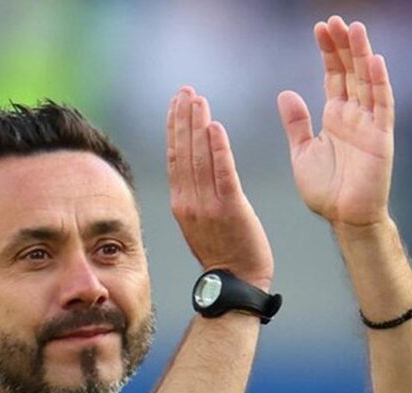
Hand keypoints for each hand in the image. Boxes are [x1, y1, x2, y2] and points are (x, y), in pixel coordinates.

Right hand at [167, 87, 273, 289]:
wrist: (236, 281)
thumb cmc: (224, 251)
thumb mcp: (199, 221)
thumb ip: (195, 195)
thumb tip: (194, 170)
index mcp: (181, 203)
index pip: (175, 157)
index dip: (174, 128)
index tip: (176, 103)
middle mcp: (189, 201)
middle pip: (183, 152)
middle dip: (183, 118)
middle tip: (186, 91)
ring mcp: (208, 206)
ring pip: (199, 158)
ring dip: (197, 126)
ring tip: (198, 100)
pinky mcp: (230, 209)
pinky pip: (222, 174)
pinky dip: (218, 149)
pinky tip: (215, 127)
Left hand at [278, 17, 394, 227]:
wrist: (344, 219)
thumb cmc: (326, 191)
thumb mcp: (303, 151)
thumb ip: (297, 123)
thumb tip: (285, 93)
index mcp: (336, 116)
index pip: (333, 75)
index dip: (328, 52)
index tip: (320, 28)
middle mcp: (355, 115)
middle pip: (350, 72)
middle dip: (343, 46)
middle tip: (335, 20)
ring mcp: (369, 125)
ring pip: (367, 81)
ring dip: (362, 55)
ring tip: (354, 28)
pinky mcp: (381, 138)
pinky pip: (382, 106)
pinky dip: (379, 83)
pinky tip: (374, 61)